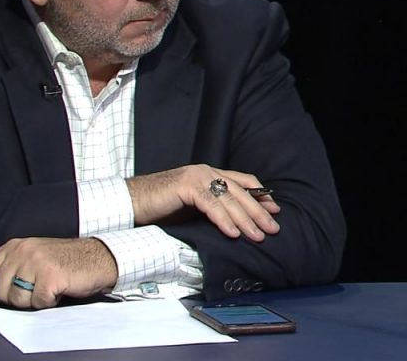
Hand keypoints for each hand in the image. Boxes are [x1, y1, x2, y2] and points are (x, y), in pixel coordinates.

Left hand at [0, 237, 117, 309]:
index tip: (12, 289)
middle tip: (37, 287)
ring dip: (35, 300)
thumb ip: (11, 266)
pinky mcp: (49, 277)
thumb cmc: (66, 260)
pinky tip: (60, 289)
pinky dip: (50, 301)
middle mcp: (23, 251)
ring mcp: (35, 263)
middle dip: (17, 296)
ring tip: (49, 287)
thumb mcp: (33, 256)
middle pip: (0, 290)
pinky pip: (38, 302)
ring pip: (18, 299)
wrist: (99, 257)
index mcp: (15, 245)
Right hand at [126, 164, 280, 240]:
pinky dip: (224, 220)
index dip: (260, 195)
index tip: (275, 210)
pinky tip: (234, 234)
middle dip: (259, 211)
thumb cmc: (160, 208)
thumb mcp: (193, 208)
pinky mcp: (186, 186)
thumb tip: (236, 224)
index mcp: (209, 174)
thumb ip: (212, 208)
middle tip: (274, 228)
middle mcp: (206, 172)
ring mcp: (197, 176)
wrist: (130, 202)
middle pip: (240, 192)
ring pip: (229, 199)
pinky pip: (211, 205)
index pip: (243, 181)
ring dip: (246, 220)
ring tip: (258, 236)